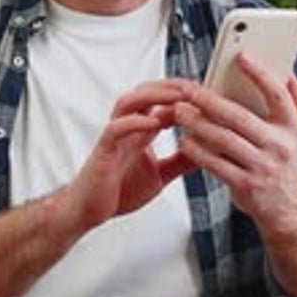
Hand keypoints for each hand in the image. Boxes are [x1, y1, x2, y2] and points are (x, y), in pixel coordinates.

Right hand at [70, 80, 194, 229]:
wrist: (88, 210)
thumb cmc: (119, 191)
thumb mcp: (160, 175)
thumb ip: (180, 162)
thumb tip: (207, 153)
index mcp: (141, 133)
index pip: (163, 104)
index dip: (184, 97)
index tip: (208, 95)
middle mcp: (127, 129)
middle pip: (145, 93)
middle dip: (170, 86)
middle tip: (196, 87)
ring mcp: (114, 137)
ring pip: (128, 103)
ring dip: (153, 95)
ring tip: (177, 95)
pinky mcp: (103, 151)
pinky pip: (115, 129)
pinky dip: (134, 122)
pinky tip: (152, 121)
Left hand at [175, 53, 296, 237]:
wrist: (287, 208)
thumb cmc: (284, 162)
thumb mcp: (296, 132)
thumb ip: (295, 102)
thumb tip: (290, 76)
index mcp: (292, 127)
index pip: (277, 94)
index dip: (260, 74)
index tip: (240, 56)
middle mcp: (279, 146)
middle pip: (239, 117)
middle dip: (209, 101)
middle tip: (188, 90)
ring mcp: (262, 167)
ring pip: (223, 139)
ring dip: (197, 124)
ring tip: (179, 111)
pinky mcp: (245, 185)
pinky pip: (215, 164)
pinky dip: (197, 151)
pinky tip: (184, 140)